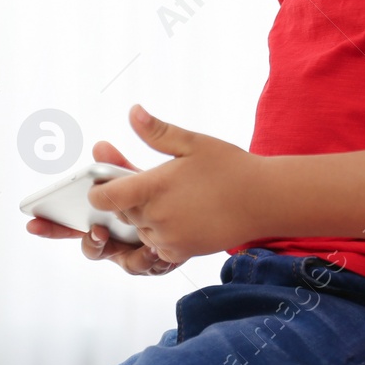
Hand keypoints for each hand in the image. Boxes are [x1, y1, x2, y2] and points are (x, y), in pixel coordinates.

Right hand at [25, 138, 184, 275]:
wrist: (206, 209)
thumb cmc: (166, 191)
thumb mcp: (142, 176)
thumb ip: (120, 166)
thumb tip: (100, 146)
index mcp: (102, 216)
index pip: (70, 220)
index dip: (49, 223)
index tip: (32, 220)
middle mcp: (113, 237)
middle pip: (90, 244)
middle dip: (87, 241)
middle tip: (96, 232)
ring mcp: (132, 251)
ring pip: (117, 258)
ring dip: (121, 251)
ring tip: (130, 238)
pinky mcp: (153, 261)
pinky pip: (144, 265)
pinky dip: (146, 258)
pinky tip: (154, 249)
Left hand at [86, 103, 266, 263]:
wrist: (264, 201)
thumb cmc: (230, 167)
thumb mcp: (192, 142)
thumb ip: (157, 131)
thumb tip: (133, 111)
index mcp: (153, 187)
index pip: (103, 197)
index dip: (99, 190)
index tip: (107, 180)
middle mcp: (155, 217)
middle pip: (120, 212)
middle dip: (126, 197)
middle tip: (150, 180)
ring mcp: (167, 238)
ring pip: (137, 230)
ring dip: (143, 217)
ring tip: (171, 197)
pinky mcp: (180, 253)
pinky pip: (155, 246)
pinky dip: (159, 233)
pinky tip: (180, 215)